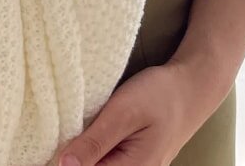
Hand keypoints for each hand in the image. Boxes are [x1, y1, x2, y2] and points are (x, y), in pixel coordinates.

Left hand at [56, 57, 229, 165]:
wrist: (192, 86)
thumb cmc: (160, 95)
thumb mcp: (123, 112)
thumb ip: (94, 142)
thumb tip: (63, 165)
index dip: (66, 160)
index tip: (52, 144)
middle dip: (74, 157)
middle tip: (64, 133)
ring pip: (98, 164)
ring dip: (84, 152)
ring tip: (76, 128)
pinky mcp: (135, 158)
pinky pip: (107, 159)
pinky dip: (94, 148)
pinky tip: (88, 131)